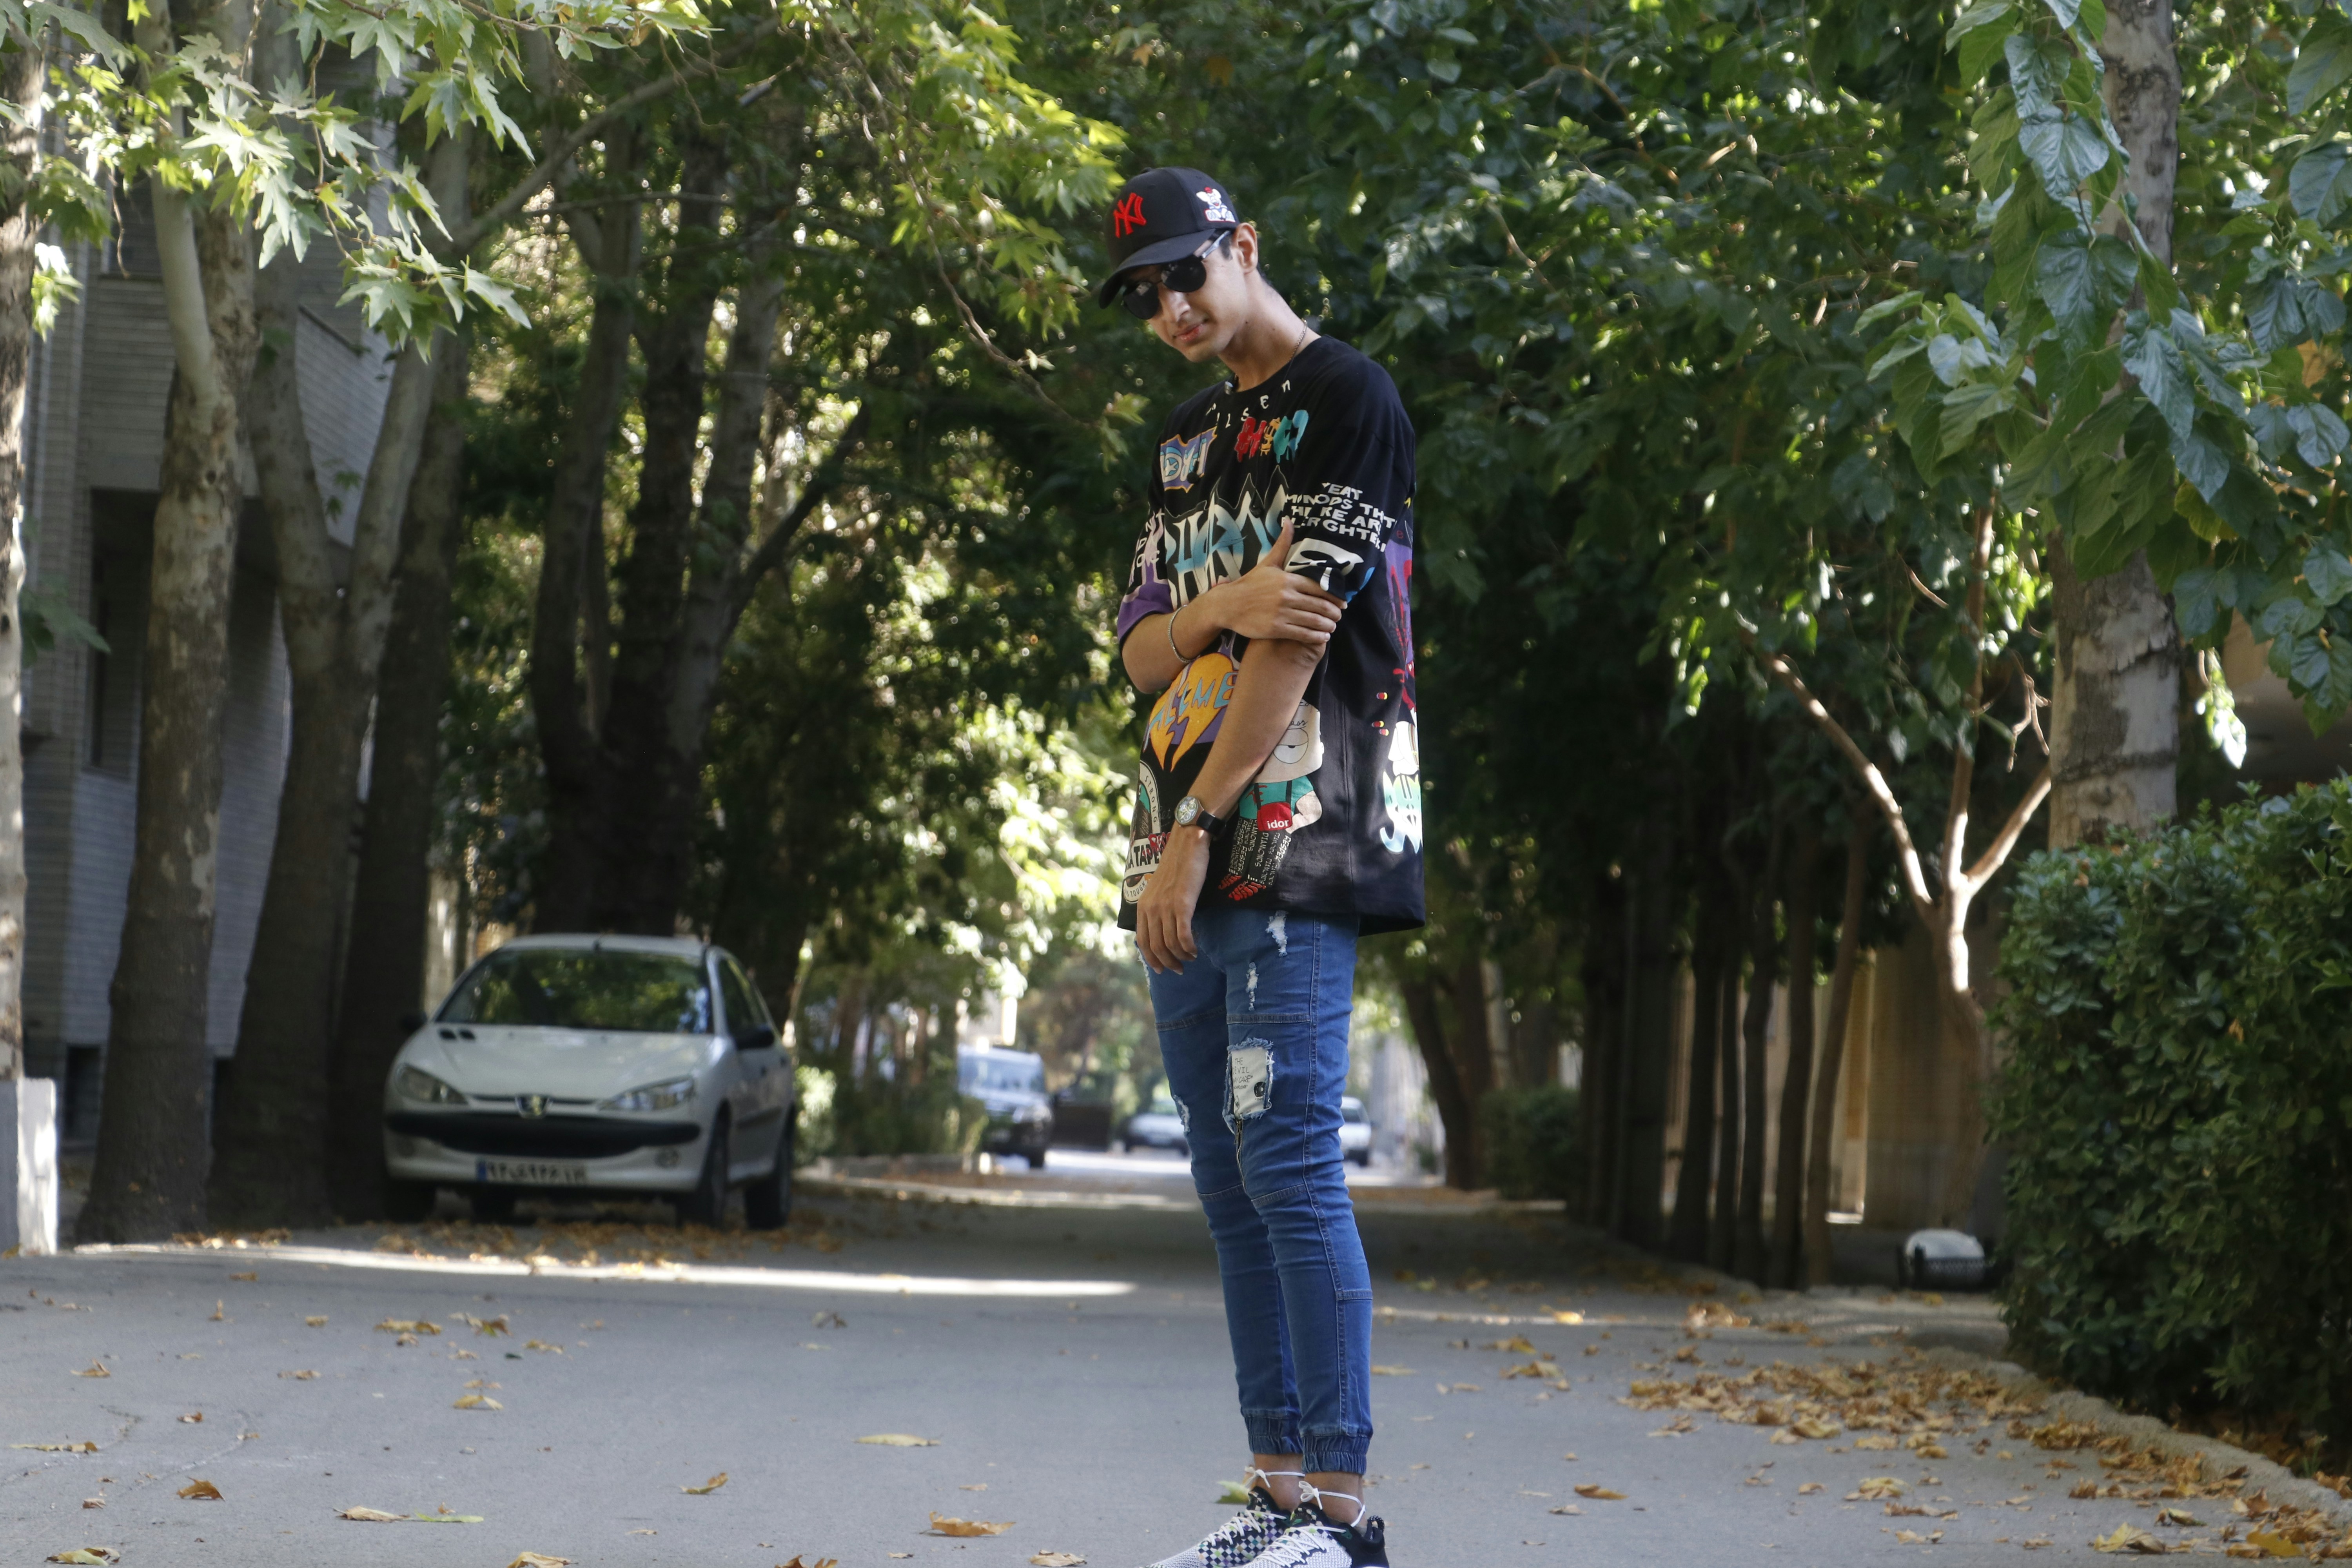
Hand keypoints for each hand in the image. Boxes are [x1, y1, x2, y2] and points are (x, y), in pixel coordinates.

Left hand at [1135, 825, 1212, 973]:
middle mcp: (1151, 908)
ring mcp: (1166, 907)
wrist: (1188, 843)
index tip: (1162, 969)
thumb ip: (1158, 908)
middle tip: (1180, 969)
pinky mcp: (1182, 904)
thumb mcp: (1160, 889)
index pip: (1142, 942)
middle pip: (1156, 947)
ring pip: (1170, 944)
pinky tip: (1195, 949)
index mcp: (1143, 906)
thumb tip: (1163, 930)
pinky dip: (1189, 947)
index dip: (1152, 959)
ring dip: (1181, 956)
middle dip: (1168, 963)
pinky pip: (1183, 935)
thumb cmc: (1177, 865)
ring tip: (1191, 958)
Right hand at [1201, 522, 1342, 645]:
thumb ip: (1282, 544)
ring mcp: (1282, 613)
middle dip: (1333, 613)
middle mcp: (1287, 596)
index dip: (1334, 597)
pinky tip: (1322, 638)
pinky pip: (1303, 634)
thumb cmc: (1250, 584)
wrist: (1228, 604)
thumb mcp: (1268, 563)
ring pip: (1313, 621)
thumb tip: (1289, 521)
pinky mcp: (1276, 628)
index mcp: (1288, 579)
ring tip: (1332, 628)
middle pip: (1320, 605)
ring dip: (1327, 626)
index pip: (1319, 588)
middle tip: (1338, 617)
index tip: (1342, 603)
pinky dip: (1316, 637)